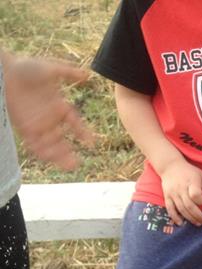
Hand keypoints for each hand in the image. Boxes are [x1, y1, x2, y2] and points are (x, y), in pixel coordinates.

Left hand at [4, 55, 93, 169]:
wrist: (3, 72)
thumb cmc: (24, 67)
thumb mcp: (50, 67)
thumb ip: (69, 72)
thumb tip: (87, 75)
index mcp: (58, 105)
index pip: (74, 122)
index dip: (82, 132)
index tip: (90, 142)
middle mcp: (48, 118)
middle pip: (61, 139)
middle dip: (67, 152)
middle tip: (77, 163)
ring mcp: (36, 124)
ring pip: (49, 144)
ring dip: (58, 155)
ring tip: (68, 165)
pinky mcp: (24, 127)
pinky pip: (34, 144)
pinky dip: (43, 152)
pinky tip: (51, 158)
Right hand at [158, 158, 201, 225]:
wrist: (170, 166)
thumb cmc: (190, 172)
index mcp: (191, 182)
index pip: (195, 195)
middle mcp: (181, 189)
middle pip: (189, 206)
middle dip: (198, 215)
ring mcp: (173, 193)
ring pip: (181, 209)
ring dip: (190, 218)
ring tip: (198, 223)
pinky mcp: (167, 196)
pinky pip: (170, 209)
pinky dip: (175, 217)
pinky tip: (181, 223)